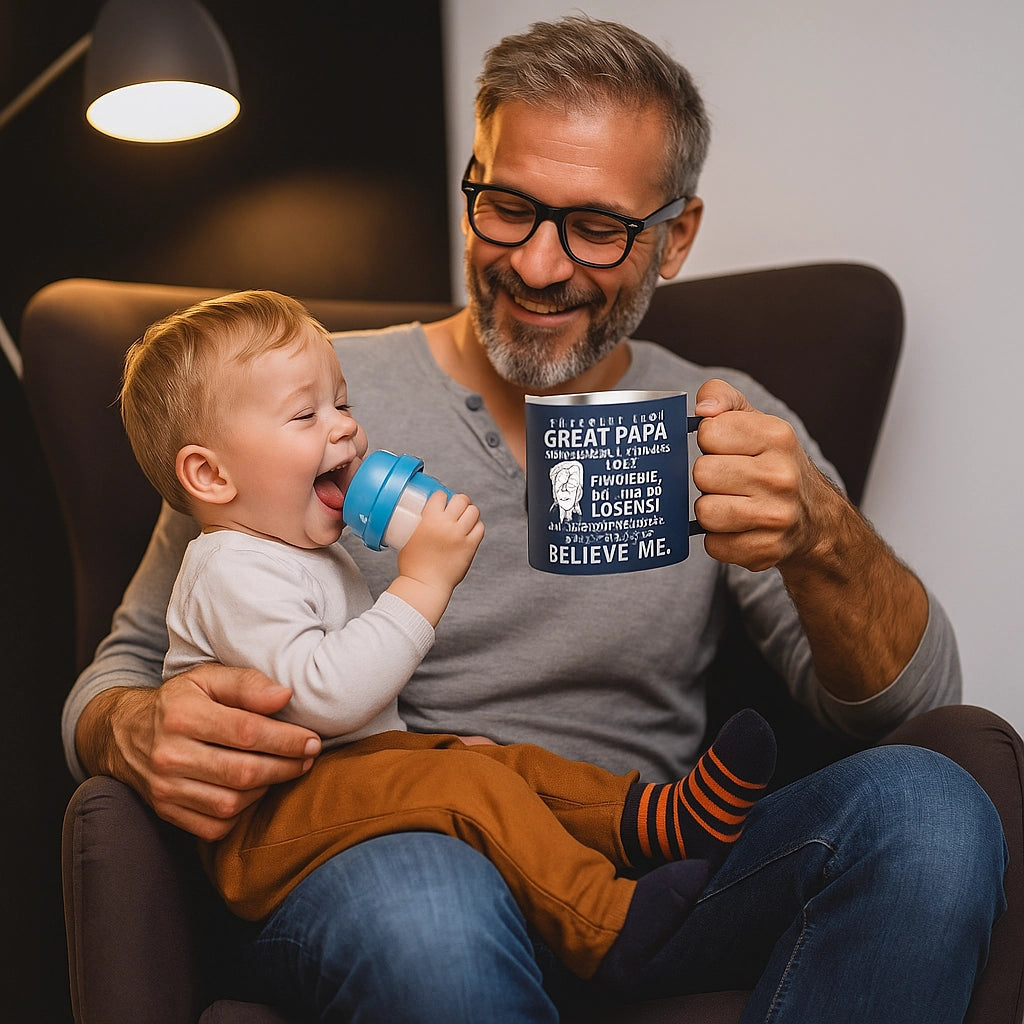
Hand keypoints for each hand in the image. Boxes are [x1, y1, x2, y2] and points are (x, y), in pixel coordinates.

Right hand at [78, 664, 320, 840]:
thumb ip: (246, 683)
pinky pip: (214, 825)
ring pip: (231, 802)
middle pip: (242, 771)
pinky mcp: (165, 811)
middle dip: (285, 767)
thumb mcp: (206, 678)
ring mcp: (164, 788)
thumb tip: (285, 695)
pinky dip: (242, 813)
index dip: (286, 739)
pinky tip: (255, 791)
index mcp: (181, 715)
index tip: (312, 740)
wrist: (122, 733)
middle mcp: (169, 755)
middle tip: (309, 757)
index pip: (246, 732)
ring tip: (287, 771)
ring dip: (267, 789)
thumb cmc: (177, 700)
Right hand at [398, 491, 484, 592]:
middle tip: (457, 506)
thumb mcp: (407, 537)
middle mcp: (446, 524)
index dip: (441, 497)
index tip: (441, 501)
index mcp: (429, 519)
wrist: (424, 585)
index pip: (440, 495)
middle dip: (459, 501)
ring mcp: (460, 535)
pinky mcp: (470, 546)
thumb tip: (424, 516)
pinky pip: (480, 528)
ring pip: (473, 511)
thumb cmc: (413, 565)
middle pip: (461, 499)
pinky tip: (471, 529)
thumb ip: (418, 524)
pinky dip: (477, 526)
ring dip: (470, 512)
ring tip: (465, 517)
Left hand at [691, 378, 839, 572]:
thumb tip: (703, 408)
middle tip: (728, 481)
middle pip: (702, 473)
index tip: (725, 449)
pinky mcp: (766, 550)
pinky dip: (719, 539)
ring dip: (710, 510)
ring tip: (732, 504)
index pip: (709, 432)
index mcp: (776, 437)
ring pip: (705, 512)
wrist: (815, 519)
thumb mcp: (755, 422)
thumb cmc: (773, 465)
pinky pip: (713, 545)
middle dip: (708, 478)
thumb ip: (723, 399)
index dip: (710, 442)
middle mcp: (781, 476)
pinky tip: (739, 529)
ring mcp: (776, 516)